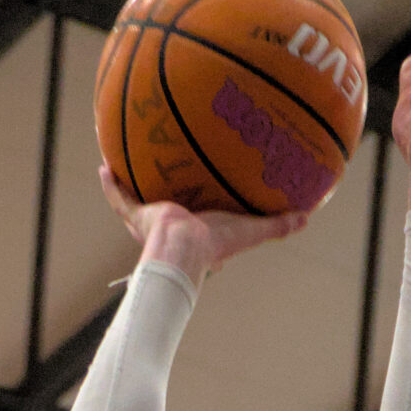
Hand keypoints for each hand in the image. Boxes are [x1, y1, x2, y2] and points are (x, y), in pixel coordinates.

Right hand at [100, 163, 306, 288]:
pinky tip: (104, 164)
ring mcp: (150, 220)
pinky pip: (119, 197)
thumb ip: (277, 225)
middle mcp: (169, 225)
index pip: (196, 216)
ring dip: (130, 183)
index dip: (200, 208)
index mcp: (194, 230)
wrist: (184, 249)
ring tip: (124, 161)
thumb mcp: (251, 230)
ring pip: (137, 199)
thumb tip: (306, 217)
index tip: (201, 195)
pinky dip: (110, 184)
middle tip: (163, 171)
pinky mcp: (137, 215)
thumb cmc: (216, 244)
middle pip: (164, 205)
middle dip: (162, 192)